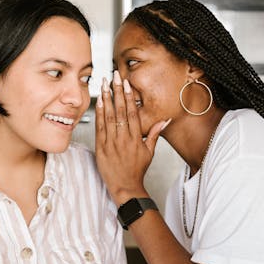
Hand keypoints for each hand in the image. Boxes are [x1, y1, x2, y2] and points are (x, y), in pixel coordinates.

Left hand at [94, 72, 167, 204]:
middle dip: (117, 91)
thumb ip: (155, 134)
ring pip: (109, 116)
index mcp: (136, 138)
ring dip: (107, 98)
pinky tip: (98, 102)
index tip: (126, 83)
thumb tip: (165, 120)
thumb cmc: (137, 170)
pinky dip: (98, 114)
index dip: (129, 96)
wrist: (126, 187)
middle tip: (115, 76)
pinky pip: (100, 127)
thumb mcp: (149, 152)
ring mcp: (112, 143)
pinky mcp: (101, 147)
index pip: (132, 112)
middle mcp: (124, 139)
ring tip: (105, 84)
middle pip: (120, 110)